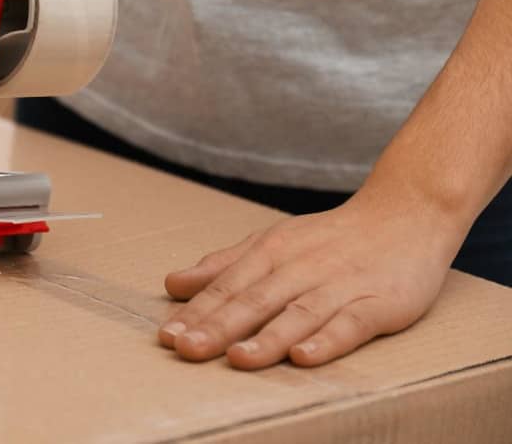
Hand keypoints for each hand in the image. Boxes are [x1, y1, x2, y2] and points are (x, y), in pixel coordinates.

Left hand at [157, 194, 464, 368]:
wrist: (405, 212)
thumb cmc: (329, 238)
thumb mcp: (271, 242)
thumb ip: (223, 266)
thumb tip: (173, 284)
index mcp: (271, 251)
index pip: (226, 287)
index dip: (196, 312)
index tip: (166, 336)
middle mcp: (301, 267)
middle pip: (254, 300)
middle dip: (218, 326)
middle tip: (186, 350)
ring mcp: (340, 284)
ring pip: (298, 313)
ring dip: (267, 337)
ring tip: (237, 358)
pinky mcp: (379, 302)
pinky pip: (351, 323)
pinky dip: (328, 340)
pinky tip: (304, 357)